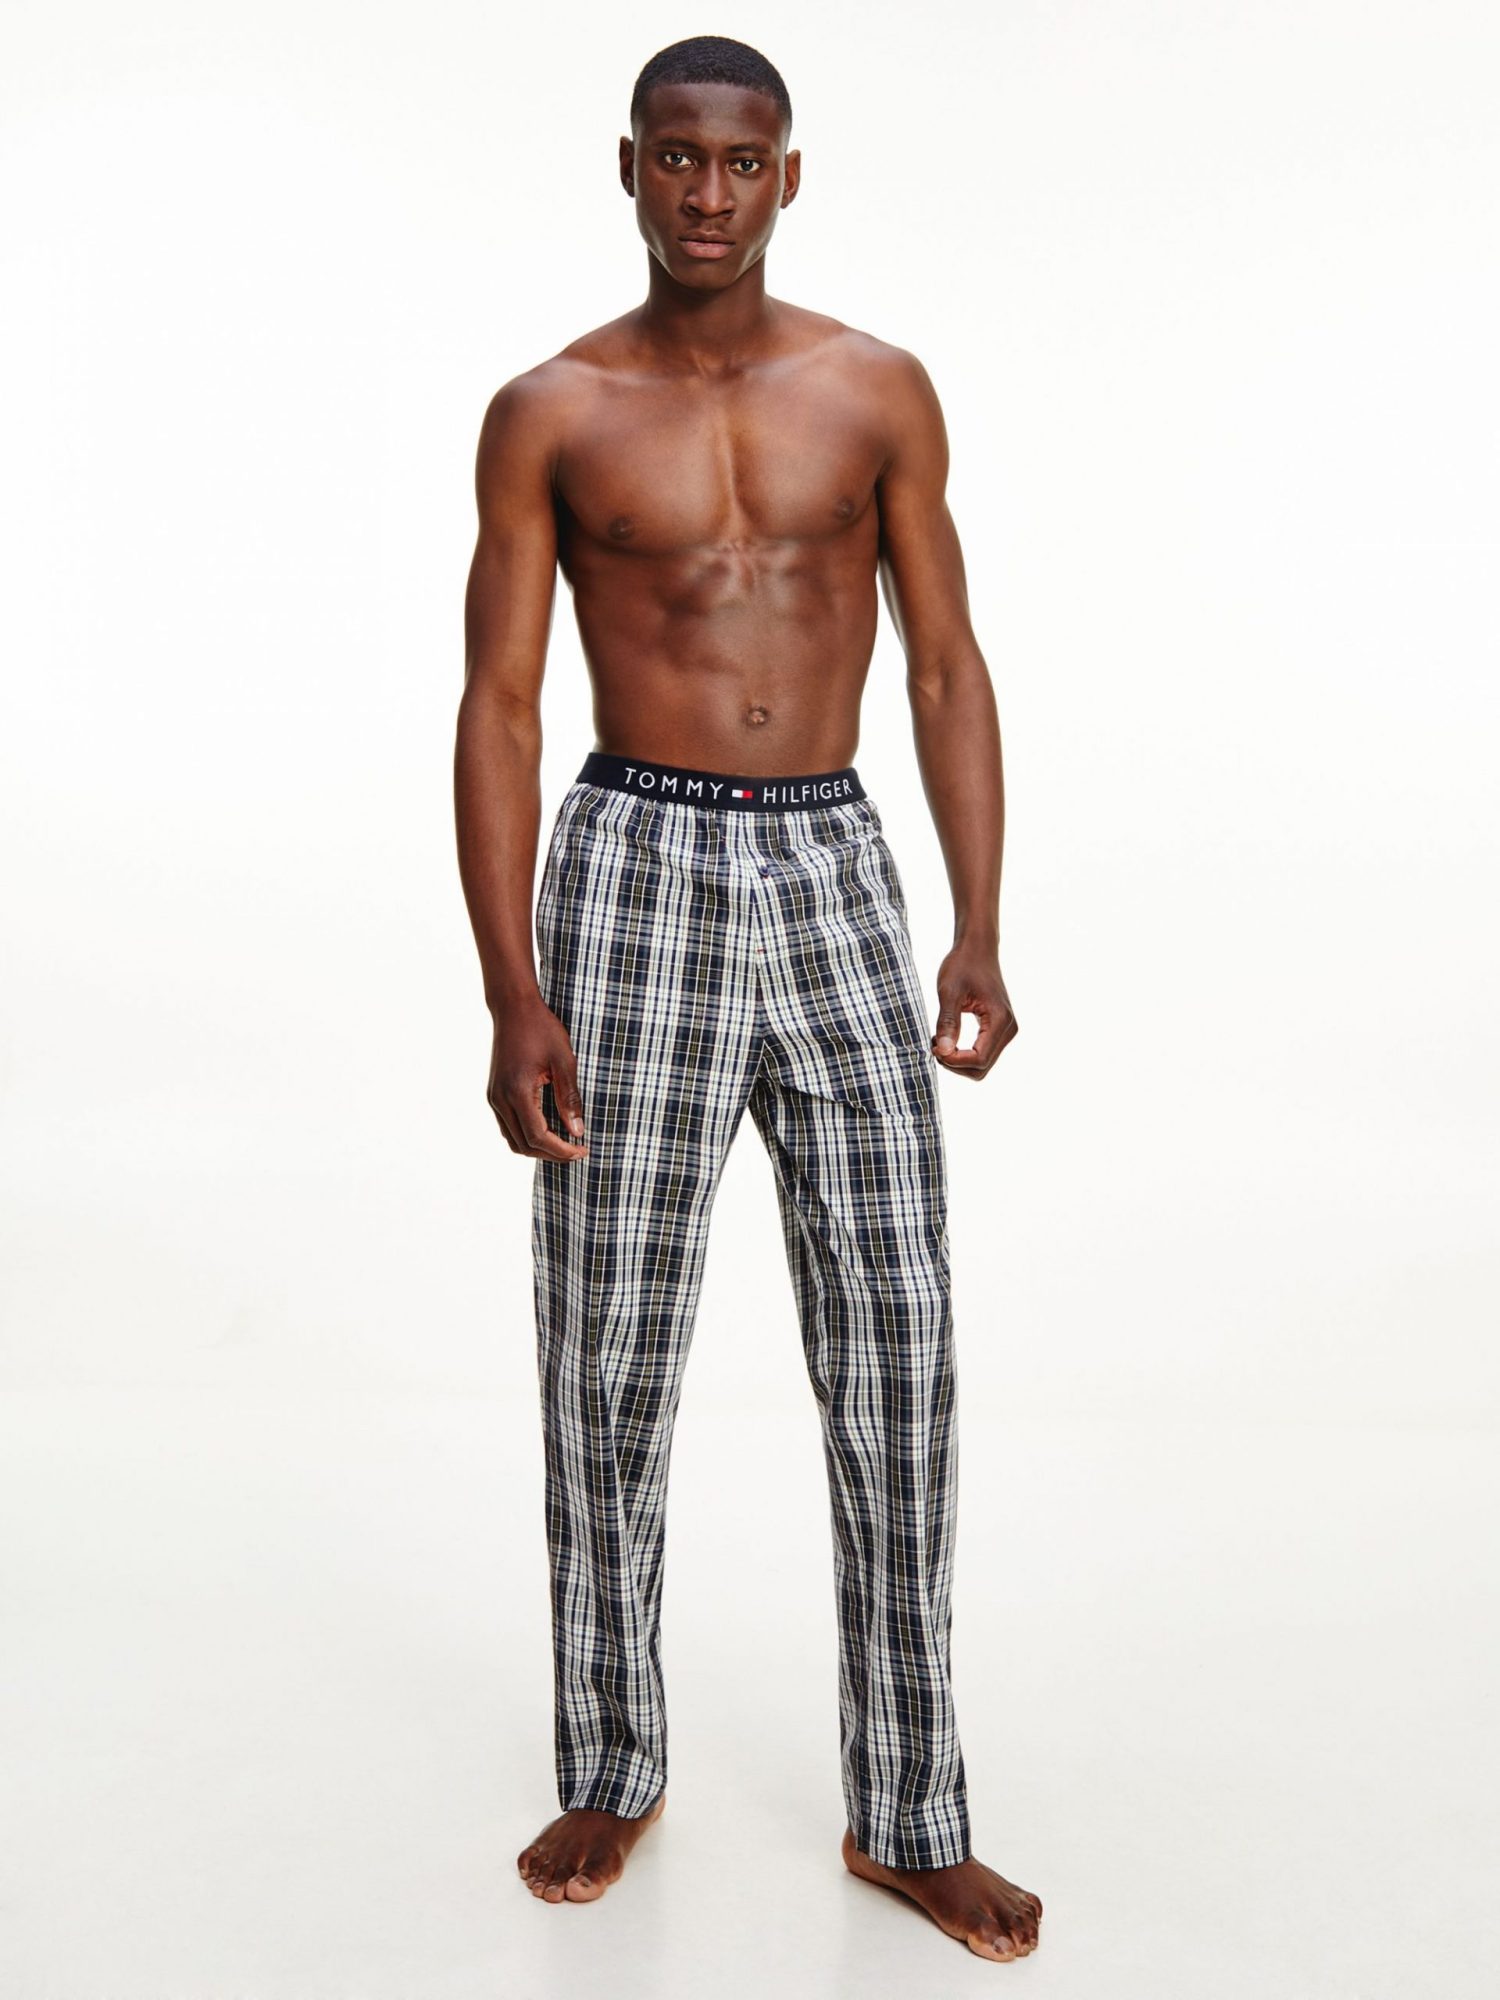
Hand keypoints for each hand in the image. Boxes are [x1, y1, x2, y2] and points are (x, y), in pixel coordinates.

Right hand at [487, 998, 590, 1159]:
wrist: (513, 1008)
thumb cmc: (542, 1029)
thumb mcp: (564, 1060)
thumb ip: (569, 1098)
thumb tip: (577, 1131)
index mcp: (517, 1091)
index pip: (537, 1136)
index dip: (561, 1150)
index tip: (582, 1150)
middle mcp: (500, 1099)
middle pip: (523, 1145)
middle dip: (551, 1154)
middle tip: (577, 1151)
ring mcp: (494, 1097)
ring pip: (512, 1139)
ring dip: (537, 1148)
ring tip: (564, 1144)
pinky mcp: (494, 1093)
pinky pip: (508, 1126)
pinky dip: (526, 1135)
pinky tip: (548, 1130)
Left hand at [932, 946, 1017, 1079]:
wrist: (977, 949)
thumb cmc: (963, 965)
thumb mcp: (949, 992)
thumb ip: (947, 1022)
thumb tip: (943, 1052)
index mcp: (1000, 1019)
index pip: (979, 1059)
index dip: (954, 1060)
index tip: (933, 1046)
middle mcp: (1008, 1029)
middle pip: (982, 1067)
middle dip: (955, 1064)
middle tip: (934, 1045)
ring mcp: (1006, 1030)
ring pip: (982, 1064)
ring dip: (958, 1061)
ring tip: (938, 1041)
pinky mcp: (998, 1029)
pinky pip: (982, 1053)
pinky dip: (963, 1054)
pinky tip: (945, 1038)